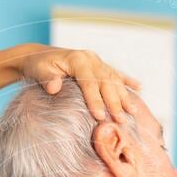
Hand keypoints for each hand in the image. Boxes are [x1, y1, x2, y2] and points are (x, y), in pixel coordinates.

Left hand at [16, 44, 140, 121]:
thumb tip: (54, 87)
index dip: (95, 99)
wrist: (38, 56)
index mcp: (77, 59)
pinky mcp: (98, 65)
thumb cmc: (37, 66)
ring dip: (124, 96)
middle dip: (114, 102)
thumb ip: (47, 78)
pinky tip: (139, 88)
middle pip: (106, 82)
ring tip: (133, 111)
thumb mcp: (38, 70)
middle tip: (121, 120)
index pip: (89, 82)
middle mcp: (90, 58)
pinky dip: (127, 81)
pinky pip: (115, 73)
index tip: (100, 116)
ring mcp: (96, 61)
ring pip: (114, 79)